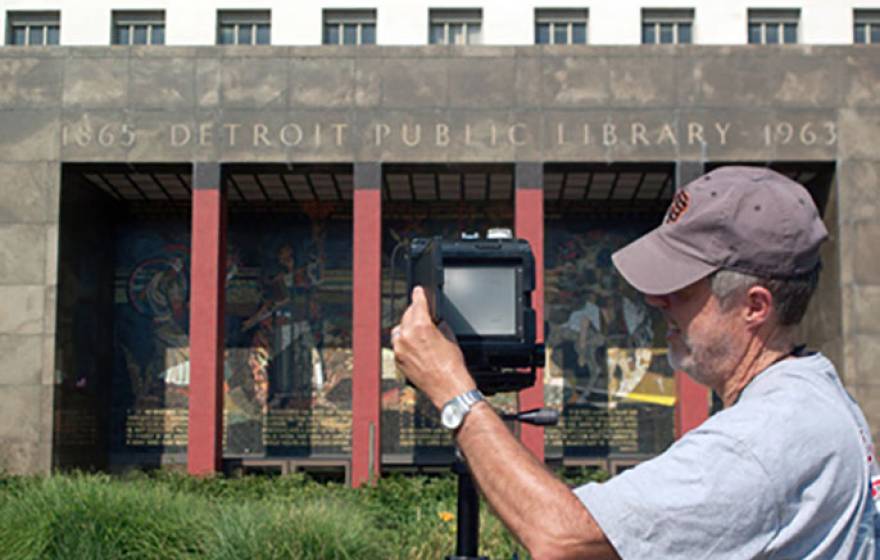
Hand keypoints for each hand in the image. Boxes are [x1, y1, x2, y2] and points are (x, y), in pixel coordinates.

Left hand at [391, 287, 475, 408]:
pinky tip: (416, 346)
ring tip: (419, 332)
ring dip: (408, 327)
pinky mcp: (398, 360)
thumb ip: (439, 325)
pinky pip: (398, 344)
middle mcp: (407, 336)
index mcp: (421, 327)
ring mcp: (400, 349)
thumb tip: (435, 322)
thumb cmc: (451, 367)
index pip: (417, 303)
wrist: (448, 388)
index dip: (418, 294)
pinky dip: (405, 342)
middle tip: (423, 314)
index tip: (418, 291)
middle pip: (407, 315)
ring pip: (400, 329)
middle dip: (415, 312)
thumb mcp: (450, 338)